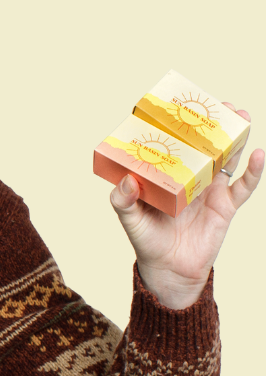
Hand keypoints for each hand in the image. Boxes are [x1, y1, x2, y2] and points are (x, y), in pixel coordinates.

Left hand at [111, 103, 261, 309]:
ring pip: (226, 158)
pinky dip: (253, 171)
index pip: (172, 145)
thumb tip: (128, 180)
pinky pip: (244, 185)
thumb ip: (123, 201)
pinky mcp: (226, 205)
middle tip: (221, 105)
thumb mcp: (130, 220)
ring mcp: (209, 189)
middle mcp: (189, 178)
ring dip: (235, 138)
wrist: (171, 270)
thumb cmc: (147, 241)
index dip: (177, 126)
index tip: (180, 105)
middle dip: (212, 125)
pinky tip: (258, 155)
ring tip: (241, 116)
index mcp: (165, 176)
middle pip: (203, 146)